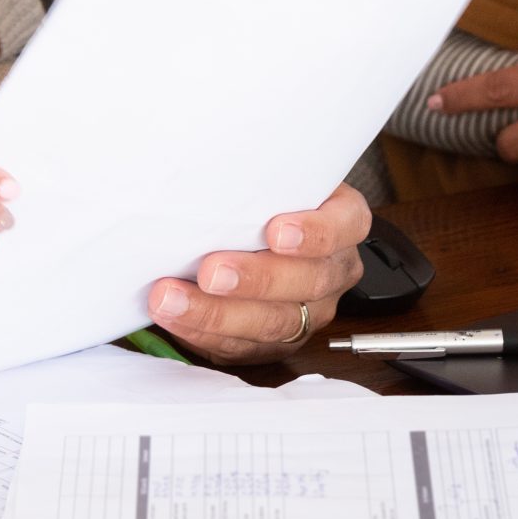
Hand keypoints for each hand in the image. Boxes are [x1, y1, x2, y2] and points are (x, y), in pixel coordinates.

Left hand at [149, 184, 367, 364]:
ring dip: (216, 313)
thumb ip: (255, 182)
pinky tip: (175, 318)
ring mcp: (308, 313)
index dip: (315, 232)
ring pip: (273, 322)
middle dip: (255, 279)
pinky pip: (243, 346)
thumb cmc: (258, 203)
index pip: (345, 226)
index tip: (276, 231)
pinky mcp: (274, 343)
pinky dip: (203, 332)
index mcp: (342, 222)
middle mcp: (332, 271)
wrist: (241, 236)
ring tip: (172, 299)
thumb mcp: (269, 182)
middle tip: (210, 271)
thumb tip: (211, 172)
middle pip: (308, 281)